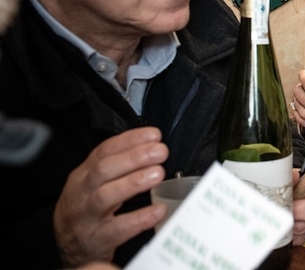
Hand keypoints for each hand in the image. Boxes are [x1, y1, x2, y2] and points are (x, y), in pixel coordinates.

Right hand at [54, 127, 168, 265]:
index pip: (104, 151)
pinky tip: (158, 210)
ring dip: (134, 182)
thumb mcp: (94, 183)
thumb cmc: (86, 209)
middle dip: (134, 157)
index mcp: (83, 175)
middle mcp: (81, 193)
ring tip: (158, 174)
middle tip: (160, 152)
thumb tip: (151, 147)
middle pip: (103, 170)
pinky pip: (117, 229)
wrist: (66, 247)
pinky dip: (139, 219)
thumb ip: (118, 165)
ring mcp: (86, 217)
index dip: (129, 140)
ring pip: (105, 196)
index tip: (154, 135)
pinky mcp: (95, 240)